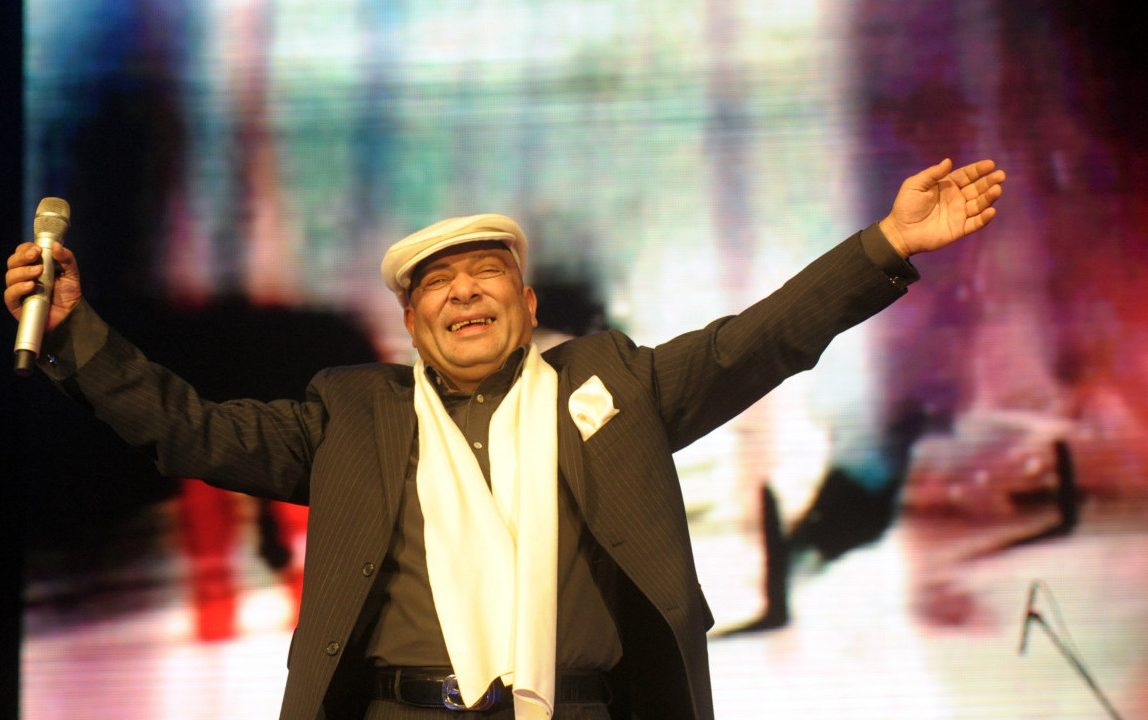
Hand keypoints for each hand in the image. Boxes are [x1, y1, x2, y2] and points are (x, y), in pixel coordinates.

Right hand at [5, 241, 82, 330]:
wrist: (70, 315)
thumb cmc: (68, 293)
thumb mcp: (71, 273)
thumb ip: (66, 258)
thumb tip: (56, 245)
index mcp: (33, 265)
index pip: (21, 252)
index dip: (26, 249)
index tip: (37, 249)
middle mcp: (23, 276)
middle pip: (12, 262)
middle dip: (23, 257)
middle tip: (36, 256)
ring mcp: (18, 290)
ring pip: (10, 276)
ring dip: (23, 272)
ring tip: (38, 272)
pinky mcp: (16, 304)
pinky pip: (9, 294)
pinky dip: (18, 288)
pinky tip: (30, 286)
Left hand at [879, 158, 1005, 256]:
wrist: (900, 231)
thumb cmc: (906, 207)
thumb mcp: (915, 185)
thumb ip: (932, 174)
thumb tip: (948, 161)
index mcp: (947, 186)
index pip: (967, 175)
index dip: (978, 169)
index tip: (990, 164)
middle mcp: (957, 198)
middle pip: (977, 188)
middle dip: (989, 181)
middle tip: (1000, 175)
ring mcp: (959, 214)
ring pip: (979, 204)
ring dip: (989, 197)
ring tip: (997, 190)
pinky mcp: (959, 229)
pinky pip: (975, 223)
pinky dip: (984, 218)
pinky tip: (991, 211)